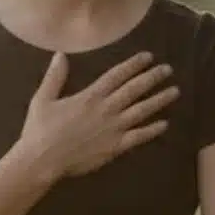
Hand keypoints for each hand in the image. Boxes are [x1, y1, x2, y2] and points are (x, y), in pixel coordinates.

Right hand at [19, 51, 177, 178]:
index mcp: (90, 96)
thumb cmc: (40, 129)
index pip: (117, 75)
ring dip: (159, 100)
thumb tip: (60, 54)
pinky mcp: (115, 147)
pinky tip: (165, 124)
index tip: (148, 57)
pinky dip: (152, 130)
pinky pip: (138, 137)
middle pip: (134, 89)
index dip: (134, 65)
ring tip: (174, 91)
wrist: (42, 159)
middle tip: (168, 69)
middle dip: (153, 77)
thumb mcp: (43, 98)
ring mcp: (113, 128)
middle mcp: (106, 109)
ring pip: (142, 111)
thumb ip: (55, 76)